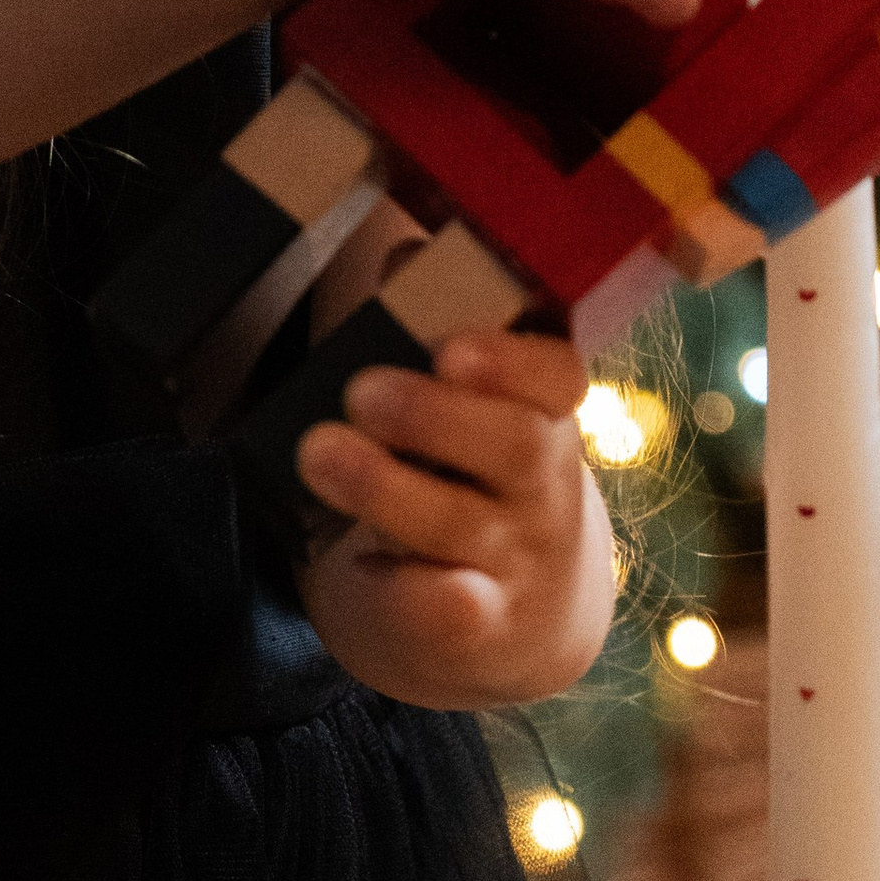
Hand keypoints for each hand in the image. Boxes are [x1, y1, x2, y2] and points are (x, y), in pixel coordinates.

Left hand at [291, 329, 619, 710]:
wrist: (525, 616)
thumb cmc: (477, 478)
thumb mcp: (477, 406)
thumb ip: (436, 325)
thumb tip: (404, 255)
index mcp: (546, 416)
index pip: (560, 380)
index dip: (513, 362)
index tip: (450, 349)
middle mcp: (543, 487)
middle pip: (517, 444)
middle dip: (432, 414)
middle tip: (360, 392)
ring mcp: (513, 559)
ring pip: (461, 522)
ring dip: (383, 485)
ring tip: (319, 452)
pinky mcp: (475, 625)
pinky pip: (445, 607)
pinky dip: (400, 585)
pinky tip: (364, 560)